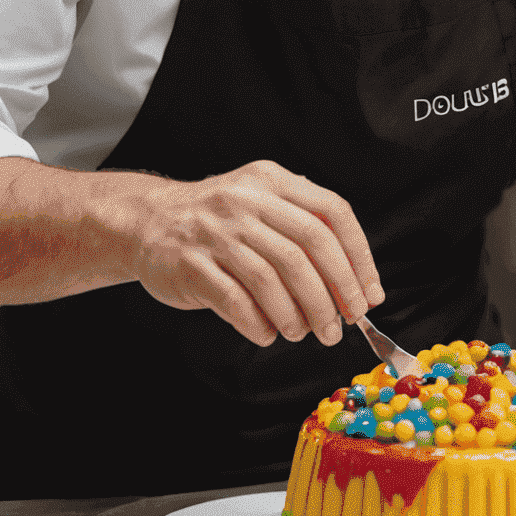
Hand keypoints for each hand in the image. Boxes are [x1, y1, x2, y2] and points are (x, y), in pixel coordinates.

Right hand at [126, 161, 384, 348]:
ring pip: (274, 278)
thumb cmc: (218, 223)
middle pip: (309, 248)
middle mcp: (246, 201)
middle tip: (342, 324)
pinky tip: (268, 333)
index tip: (369, 294)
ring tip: (306, 333)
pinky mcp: (191, 264)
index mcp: (272, 182)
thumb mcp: (262, 204)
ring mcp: (216, 231)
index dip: (358, 257)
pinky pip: (237, 301)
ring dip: (299, 315)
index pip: (333, 213)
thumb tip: (357, 284)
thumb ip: (304, 229)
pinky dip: (260, 324)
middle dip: (334, 293)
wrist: (146, 221)